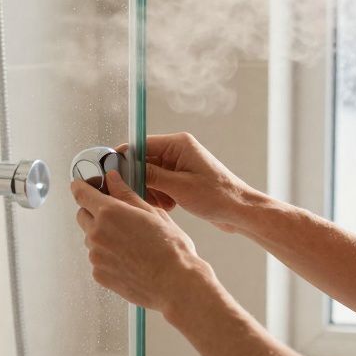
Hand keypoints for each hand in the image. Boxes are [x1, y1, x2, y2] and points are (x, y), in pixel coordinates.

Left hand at [70, 169, 217, 313]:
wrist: (175, 284)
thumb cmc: (171, 249)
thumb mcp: (153, 213)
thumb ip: (127, 194)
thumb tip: (113, 180)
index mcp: (110, 212)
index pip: (80, 193)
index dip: (81, 187)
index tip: (83, 187)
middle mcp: (97, 233)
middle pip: (82, 215)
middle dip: (94, 212)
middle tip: (117, 217)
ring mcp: (96, 256)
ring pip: (91, 238)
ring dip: (103, 236)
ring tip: (130, 243)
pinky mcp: (99, 274)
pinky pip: (97, 259)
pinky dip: (108, 256)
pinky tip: (129, 260)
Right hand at [116, 133, 255, 233]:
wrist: (240, 211)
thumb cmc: (217, 196)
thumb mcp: (179, 187)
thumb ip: (151, 175)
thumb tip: (127, 167)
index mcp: (178, 144)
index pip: (140, 144)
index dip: (126, 160)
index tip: (115, 176)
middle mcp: (178, 150)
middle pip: (144, 161)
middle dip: (141, 181)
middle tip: (145, 197)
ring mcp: (180, 165)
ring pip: (150, 175)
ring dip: (151, 191)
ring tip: (164, 204)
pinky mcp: (182, 178)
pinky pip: (161, 184)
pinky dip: (161, 196)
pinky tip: (171, 206)